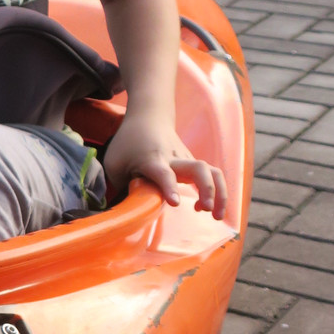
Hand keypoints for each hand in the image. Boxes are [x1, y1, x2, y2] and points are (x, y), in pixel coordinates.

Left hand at [105, 112, 227, 218]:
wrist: (149, 117)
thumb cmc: (128, 143)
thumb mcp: (113, 164)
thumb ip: (119, 188)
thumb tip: (125, 211)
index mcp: (152, 160)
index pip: (164, 174)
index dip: (169, 187)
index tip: (175, 202)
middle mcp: (174, 159)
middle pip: (199, 169)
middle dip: (208, 190)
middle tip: (206, 209)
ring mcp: (187, 160)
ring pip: (211, 172)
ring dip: (220, 194)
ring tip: (217, 216)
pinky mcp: (194, 163)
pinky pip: (211, 176)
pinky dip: (215, 192)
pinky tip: (202, 207)